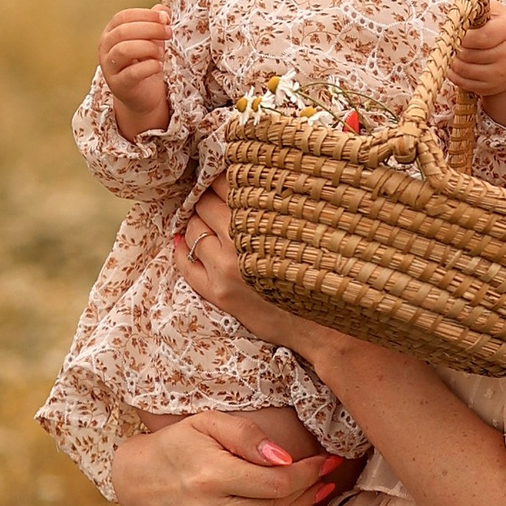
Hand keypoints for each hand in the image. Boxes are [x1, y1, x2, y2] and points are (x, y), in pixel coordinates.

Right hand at [99, 7, 169, 133]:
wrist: (142, 95)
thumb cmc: (145, 63)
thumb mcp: (152, 40)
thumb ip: (156, 23)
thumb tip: (163, 10)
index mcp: (110, 33)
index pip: (123, 17)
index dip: (145, 15)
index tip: (165, 19)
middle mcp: (105, 48)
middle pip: (123, 31)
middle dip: (150, 29)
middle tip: (169, 33)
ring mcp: (109, 68)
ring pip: (124, 50)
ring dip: (148, 47)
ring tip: (161, 53)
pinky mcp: (118, 85)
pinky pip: (132, 73)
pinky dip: (149, 67)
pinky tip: (159, 66)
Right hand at [109, 412, 347, 505]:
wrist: (134, 482)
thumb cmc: (177, 446)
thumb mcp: (207, 423)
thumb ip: (247, 435)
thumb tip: (286, 458)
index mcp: (209, 478)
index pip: (277, 483)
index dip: (307, 474)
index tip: (323, 461)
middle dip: (308, 491)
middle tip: (325, 477)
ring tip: (315, 496)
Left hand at [174, 188, 341, 361]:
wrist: (325, 326)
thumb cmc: (322, 273)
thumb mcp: (307, 229)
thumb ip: (279, 206)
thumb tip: (252, 181)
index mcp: (266, 218)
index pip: (227, 182)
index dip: (224, 179)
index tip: (227, 180)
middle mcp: (243, 240)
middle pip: (205, 203)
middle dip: (208, 199)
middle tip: (218, 201)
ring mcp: (226, 269)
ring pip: (192, 230)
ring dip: (195, 222)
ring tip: (206, 222)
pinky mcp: (219, 294)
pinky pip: (184, 266)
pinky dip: (179, 250)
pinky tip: (181, 242)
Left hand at [451, 0, 505, 128]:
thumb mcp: (499, 14)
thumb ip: (479, 8)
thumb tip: (458, 11)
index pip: (478, 36)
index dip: (460, 35)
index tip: (454, 31)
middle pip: (468, 54)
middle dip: (454, 47)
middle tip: (451, 42)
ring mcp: (501, 74)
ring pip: (464, 69)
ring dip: (452, 61)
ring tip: (452, 53)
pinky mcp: (492, 87)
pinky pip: (464, 83)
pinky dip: (454, 75)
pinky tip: (454, 66)